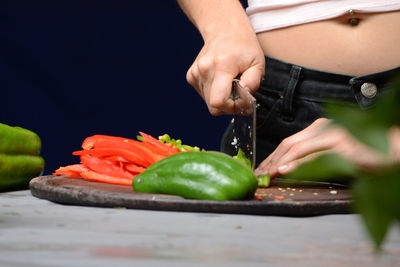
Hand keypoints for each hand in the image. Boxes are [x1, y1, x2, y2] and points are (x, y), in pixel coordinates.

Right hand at [186, 29, 264, 114]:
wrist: (224, 30)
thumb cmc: (243, 47)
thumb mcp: (258, 63)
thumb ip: (253, 83)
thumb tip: (244, 100)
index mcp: (222, 65)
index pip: (218, 101)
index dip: (231, 108)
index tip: (241, 101)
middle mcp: (205, 69)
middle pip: (213, 106)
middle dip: (229, 106)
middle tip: (239, 94)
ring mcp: (195, 73)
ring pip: (209, 102)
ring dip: (222, 99)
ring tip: (230, 83)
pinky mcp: (191, 76)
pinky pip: (204, 95)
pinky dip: (214, 93)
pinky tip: (221, 80)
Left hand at [255, 118, 399, 177]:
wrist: (391, 149)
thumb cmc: (362, 152)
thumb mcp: (331, 152)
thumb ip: (312, 155)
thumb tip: (288, 168)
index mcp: (318, 128)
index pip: (288, 142)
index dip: (272, 157)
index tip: (261, 169)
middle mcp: (323, 128)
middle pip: (288, 144)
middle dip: (271, 161)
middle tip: (259, 174)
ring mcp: (332, 135)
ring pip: (298, 149)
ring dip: (279, 163)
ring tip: (267, 174)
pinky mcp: (342, 146)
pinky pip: (315, 156)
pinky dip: (298, 164)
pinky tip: (286, 170)